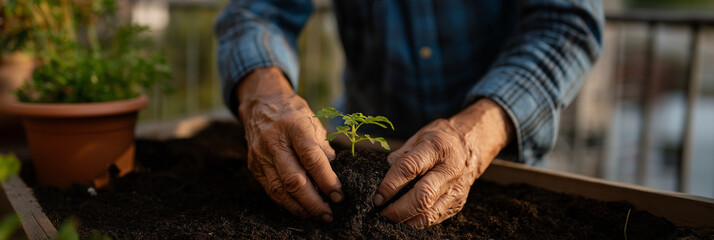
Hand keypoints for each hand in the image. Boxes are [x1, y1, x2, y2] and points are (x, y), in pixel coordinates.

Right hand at [237, 67, 342, 221]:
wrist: (260, 103)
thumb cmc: (293, 113)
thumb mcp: (313, 121)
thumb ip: (323, 147)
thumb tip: (333, 175)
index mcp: (294, 125)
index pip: (311, 158)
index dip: (327, 180)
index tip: (339, 194)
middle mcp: (273, 140)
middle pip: (294, 179)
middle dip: (313, 201)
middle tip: (328, 213)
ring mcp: (260, 154)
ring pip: (279, 189)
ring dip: (300, 207)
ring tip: (316, 215)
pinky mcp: (253, 165)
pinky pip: (270, 190)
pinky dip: (286, 202)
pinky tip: (300, 208)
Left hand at [373, 99, 513, 227]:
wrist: (473, 145)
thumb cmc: (442, 139)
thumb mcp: (421, 135)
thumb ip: (403, 153)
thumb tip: (387, 168)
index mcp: (436, 147)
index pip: (410, 168)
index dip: (390, 185)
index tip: (378, 197)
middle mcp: (449, 169)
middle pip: (423, 196)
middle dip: (398, 209)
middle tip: (382, 212)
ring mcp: (456, 188)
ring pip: (430, 212)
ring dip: (407, 218)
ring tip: (391, 217)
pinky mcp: (458, 202)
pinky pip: (436, 217)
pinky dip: (418, 220)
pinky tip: (407, 217)